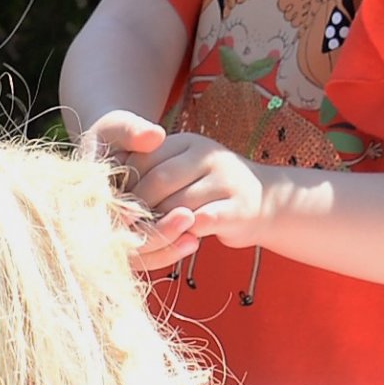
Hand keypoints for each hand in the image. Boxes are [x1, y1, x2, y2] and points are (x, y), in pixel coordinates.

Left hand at [81, 111, 264, 270]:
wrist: (267, 200)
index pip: (147, 158)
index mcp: (189, 142)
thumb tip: (115, 192)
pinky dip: (184, 234)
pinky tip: (176, 242)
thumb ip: (156, 173)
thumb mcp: (185, 170)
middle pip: (160, 181)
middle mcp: (208, 155)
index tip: (116, 203)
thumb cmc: (212, 189)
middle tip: (126, 226)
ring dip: (159, 225)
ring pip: (179, 205)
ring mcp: (226, 180)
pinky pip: (202, 222)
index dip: (128, 183)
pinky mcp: (238, 208)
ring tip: (146, 237)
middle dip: (140, 206)